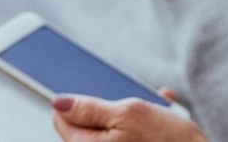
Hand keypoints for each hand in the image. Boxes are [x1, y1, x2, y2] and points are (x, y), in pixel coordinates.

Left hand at [52, 87, 206, 141]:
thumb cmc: (169, 141)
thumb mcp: (129, 113)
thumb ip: (89, 108)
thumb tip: (58, 103)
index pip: (62, 119)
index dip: (78, 100)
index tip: (95, 92)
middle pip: (87, 125)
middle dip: (108, 107)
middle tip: (133, 102)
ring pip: (111, 128)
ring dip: (129, 114)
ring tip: (153, 111)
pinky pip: (127, 135)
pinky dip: (141, 123)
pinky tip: (160, 119)